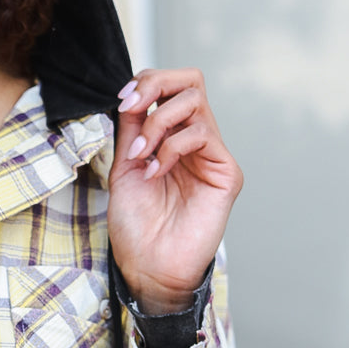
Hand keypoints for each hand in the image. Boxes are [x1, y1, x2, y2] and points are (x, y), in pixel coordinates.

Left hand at [108, 68, 242, 313]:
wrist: (148, 267)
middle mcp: (194, 141)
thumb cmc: (136, 226)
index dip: (146, 82)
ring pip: (195, 101)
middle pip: (190, 81)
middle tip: (132, 106)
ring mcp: (212, 155)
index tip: (122, 100)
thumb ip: (130, 130)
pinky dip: (171, 147)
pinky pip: (202, 134)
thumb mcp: (124, 167)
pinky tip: (155, 172)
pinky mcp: (226, 172)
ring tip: (139, 154)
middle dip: (156, 84)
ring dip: (157, 121)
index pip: (170, 88)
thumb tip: (130, 93)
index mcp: (171, 138)